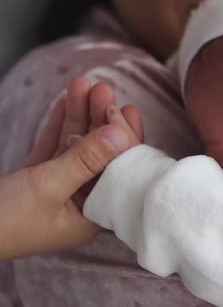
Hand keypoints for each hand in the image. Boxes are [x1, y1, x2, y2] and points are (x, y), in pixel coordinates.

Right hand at [42, 77, 143, 207]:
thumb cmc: (4, 222)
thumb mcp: (49, 187)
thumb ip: (85, 160)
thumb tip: (120, 134)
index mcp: (93, 214)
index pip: (120, 171)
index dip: (125, 138)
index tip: (126, 109)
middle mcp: (80, 202)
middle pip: (99, 154)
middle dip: (101, 119)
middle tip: (104, 89)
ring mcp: (58, 189)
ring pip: (75, 146)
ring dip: (80, 115)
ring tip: (82, 84)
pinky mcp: (36, 180)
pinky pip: (54, 147)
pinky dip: (60, 124)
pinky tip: (67, 101)